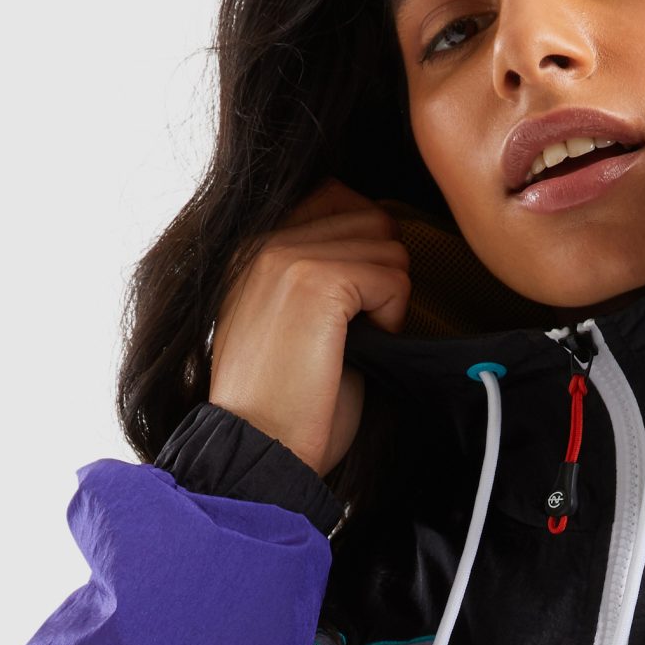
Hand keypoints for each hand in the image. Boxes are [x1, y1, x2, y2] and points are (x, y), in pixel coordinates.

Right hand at [207, 180, 410, 475]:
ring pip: (387, 244)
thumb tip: (383, 242)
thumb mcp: (292, 322)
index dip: (364, 247)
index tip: (355, 303)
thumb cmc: (283, 406)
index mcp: (253, 247)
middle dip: (379, 274)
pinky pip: (392, 277)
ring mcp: (286, 255)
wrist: (259, 448)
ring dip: (387, 298)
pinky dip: (391, 318)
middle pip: (369, 217)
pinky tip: (358, 350)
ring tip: (352, 343)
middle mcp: (263, 240)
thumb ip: (321, 273)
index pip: (335, 196)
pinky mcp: (315, 280)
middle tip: (355, 331)